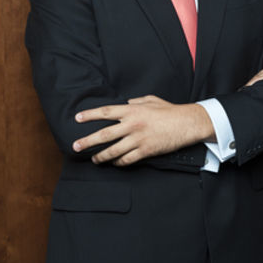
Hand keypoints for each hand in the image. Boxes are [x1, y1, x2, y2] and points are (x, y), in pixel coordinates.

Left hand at [72, 95, 214, 165]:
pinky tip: (114, 163)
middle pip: (104, 134)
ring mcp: (138, 139)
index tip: (77, 119)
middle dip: (88, 141)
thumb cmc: (169, 110)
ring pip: (113, 151)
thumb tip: (125, 103)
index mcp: (132, 110)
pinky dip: (118, 162)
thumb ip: (135, 101)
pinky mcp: (146, 151)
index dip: (90, 115)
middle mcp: (132, 124)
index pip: (105, 112)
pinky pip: (127, 160)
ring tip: (93, 159)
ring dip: (101, 156)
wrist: (186, 123)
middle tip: (75, 146)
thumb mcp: (150, 100)